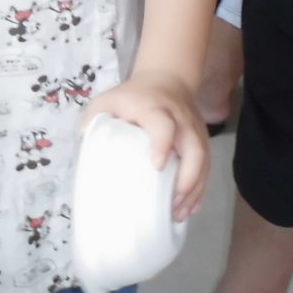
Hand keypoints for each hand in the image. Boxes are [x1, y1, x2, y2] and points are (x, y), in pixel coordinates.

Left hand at [82, 70, 210, 221]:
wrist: (168, 79)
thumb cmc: (134, 96)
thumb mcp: (110, 99)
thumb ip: (94, 118)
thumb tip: (84, 144)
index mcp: (155, 109)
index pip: (164, 125)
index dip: (162, 144)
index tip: (156, 165)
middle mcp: (181, 120)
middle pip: (194, 148)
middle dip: (187, 178)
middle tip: (172, 202)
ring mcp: (195, 131)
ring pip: (203, 161)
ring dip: (194, 189)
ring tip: (180, 213)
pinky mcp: (203, 141)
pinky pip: (207, 166)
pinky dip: (200, 189)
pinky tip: (189, 207)